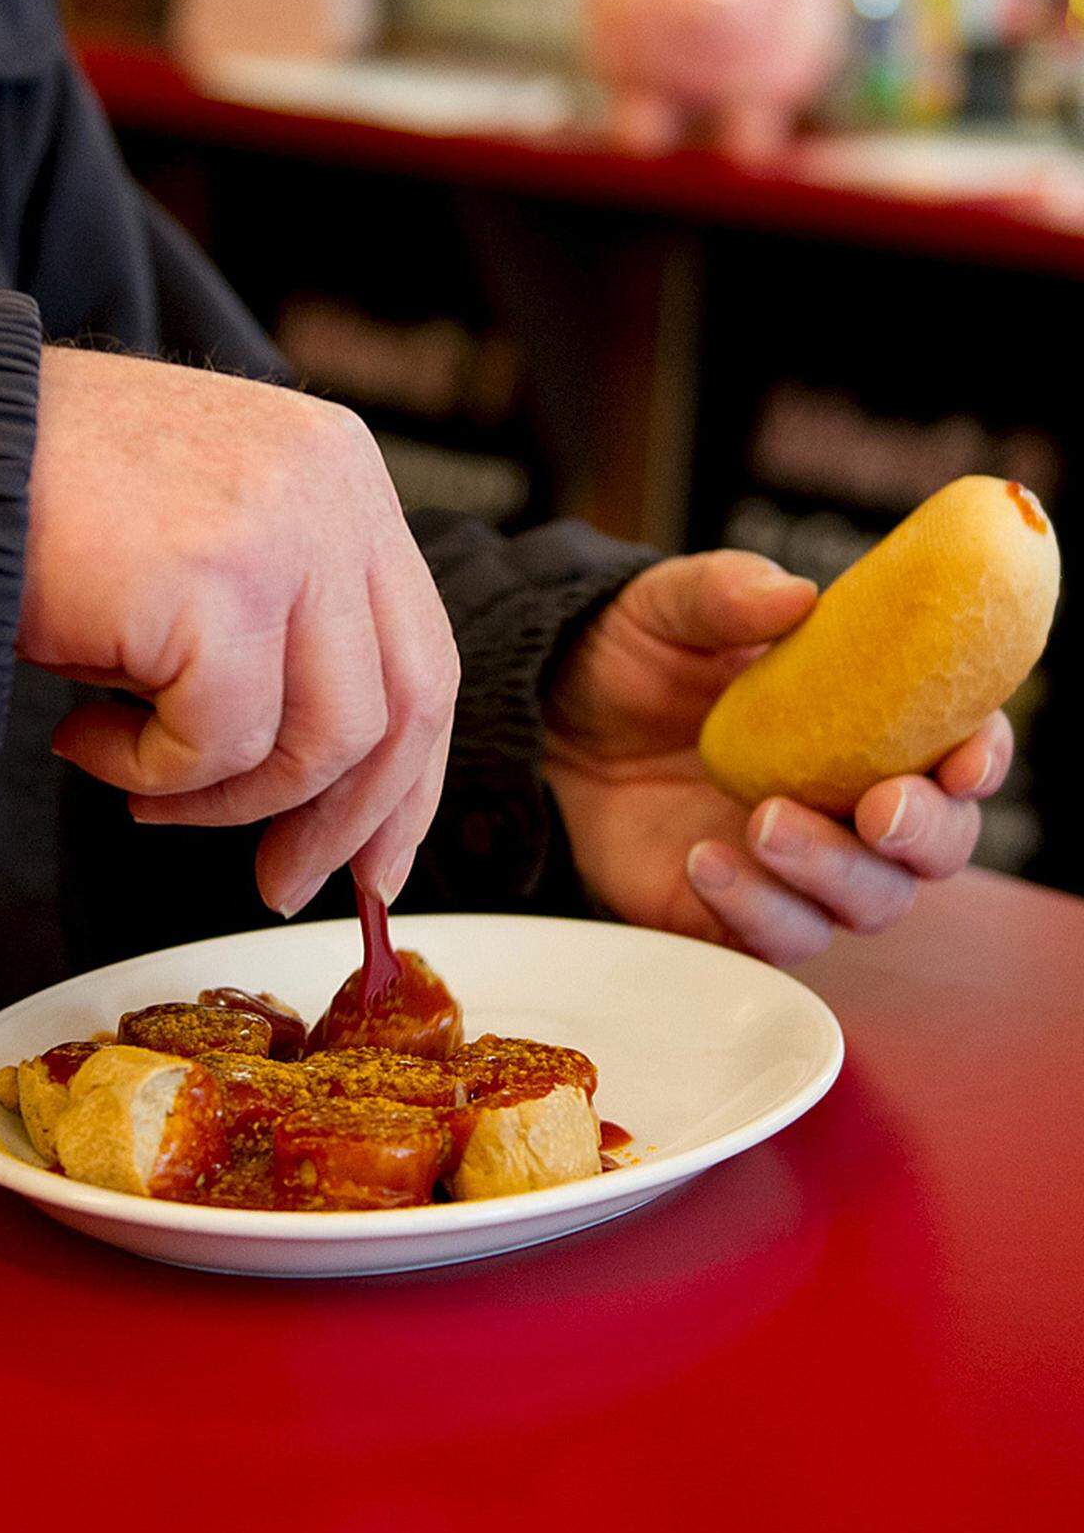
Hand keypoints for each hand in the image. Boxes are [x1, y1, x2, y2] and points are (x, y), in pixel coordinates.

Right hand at [20, 349, 458, 914]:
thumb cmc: (49, 506)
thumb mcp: (208, 552)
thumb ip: (283, 632)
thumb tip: (330, 790)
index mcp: (343, 475)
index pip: (422, 654)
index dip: (406, 777)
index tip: (375, 857)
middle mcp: (335, 489)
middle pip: (406, 704)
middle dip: (347, 822)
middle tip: (284, 881)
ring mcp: (289, 530)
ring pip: (326, 739)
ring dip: (226, 798)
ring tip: (142, 786)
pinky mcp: (222, 581)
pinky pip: (221, 742)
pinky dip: (150, 770)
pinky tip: (87, 737)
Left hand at [542, 551, 1012, 964]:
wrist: (551, 718)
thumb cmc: (636, 656)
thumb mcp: (670, 606)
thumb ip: (727, 592)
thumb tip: (793, 597)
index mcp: (869, 720)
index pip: (961, 748)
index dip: (981, 758)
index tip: (966, 759)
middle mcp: (850, 802)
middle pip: (935, 847)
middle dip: (924, 834)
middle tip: (878, 808)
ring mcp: (798, 866)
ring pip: (867, 904)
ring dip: (833, 874)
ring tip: (763, 821)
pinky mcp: (736, 914)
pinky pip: (774, 940)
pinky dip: (755, 912)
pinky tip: (704, 862)